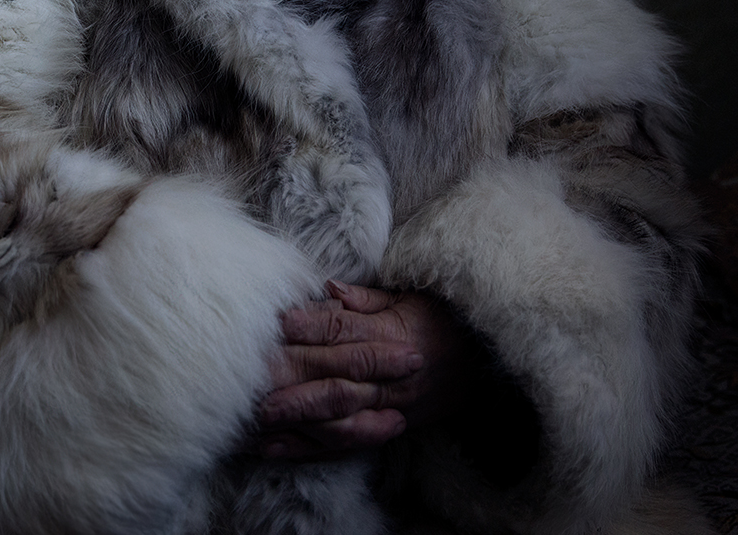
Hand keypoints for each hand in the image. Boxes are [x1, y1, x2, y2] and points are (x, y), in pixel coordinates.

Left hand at [253, 280, 475, 460]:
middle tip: (253, 382)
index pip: (343, 331)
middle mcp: (388, 378)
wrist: (484, 362)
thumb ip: (366, 299)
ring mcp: (387, 409)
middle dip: (292, 383)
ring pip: (336, 420)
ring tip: (255, 419)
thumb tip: (329, 287)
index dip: (309, 326)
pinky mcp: (386, 430)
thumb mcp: (410, 299)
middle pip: (334, 381)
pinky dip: (309, 450)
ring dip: (295, 422)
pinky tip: (273, 448)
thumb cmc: (441, 321)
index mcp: (392, 337)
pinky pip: (344, 445)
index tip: (276, 323)